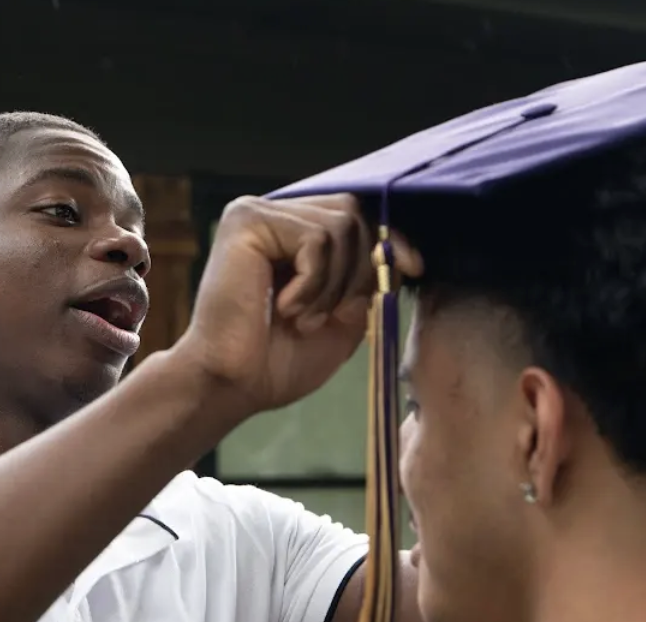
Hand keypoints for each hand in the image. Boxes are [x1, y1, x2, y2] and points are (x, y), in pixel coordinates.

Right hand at [173, 194, 423, 415]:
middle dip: (358, 270)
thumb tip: (399, 253)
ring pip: (340, 225)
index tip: (414, 268)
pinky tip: (283, 307)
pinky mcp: (246, 220)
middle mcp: (274, 215)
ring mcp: (257, 213)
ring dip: (333, 283)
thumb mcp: (341, 321)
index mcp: (291, 236)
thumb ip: (367, 285)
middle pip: (352, 213)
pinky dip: (313, 283)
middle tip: (326, 316)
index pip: (354, 216)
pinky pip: (315, 239)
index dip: (389, 237)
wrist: (231, 385)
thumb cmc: (276, 362)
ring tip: (300, 316)